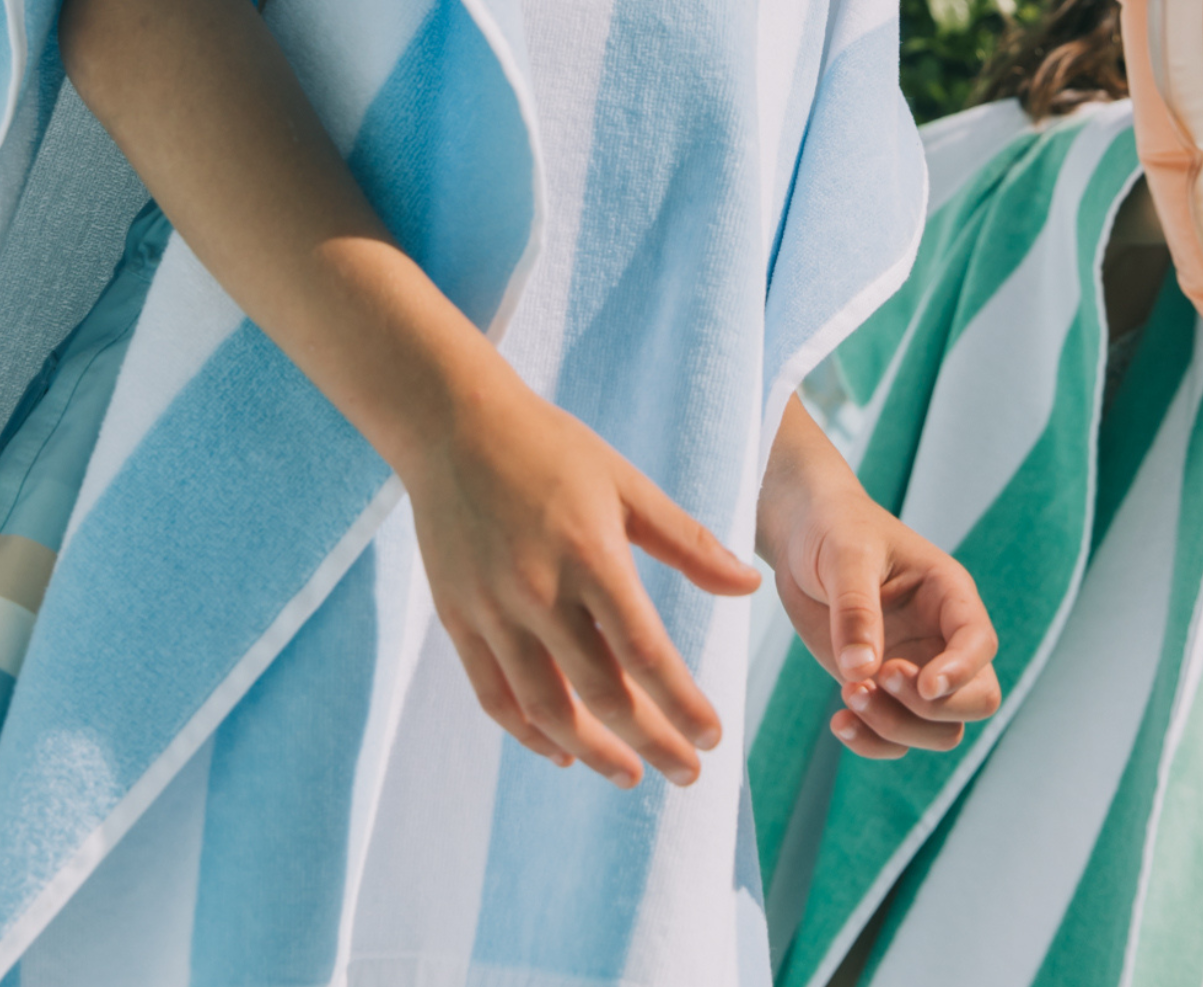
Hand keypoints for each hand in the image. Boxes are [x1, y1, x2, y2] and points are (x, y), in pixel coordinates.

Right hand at [402, 354, 759, 789]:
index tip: (712, 737)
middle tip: (688, 772)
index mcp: (590, 556)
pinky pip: (494, 695)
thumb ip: (687, 542)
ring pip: (544, 707)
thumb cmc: (552, 448)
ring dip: (591, 751)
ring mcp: (492, 610)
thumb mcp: (627, 484)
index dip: (680, 704)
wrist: (454, 426)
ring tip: (630, 775)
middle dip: (649, 741)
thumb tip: (748, 586)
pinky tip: (561, 751)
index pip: (644, 653)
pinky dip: (528, 734)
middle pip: (600, 692)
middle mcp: (539, 592)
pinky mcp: (458, 619)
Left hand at [759, 400, 1000, 760]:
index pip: (979, 644)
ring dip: (897, 727)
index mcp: (948, 595)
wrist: (802, 536)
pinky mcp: (882, 689)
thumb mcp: (846, 556)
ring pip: (939, 730)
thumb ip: (856, 609)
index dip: (962, 672)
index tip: (923, 684)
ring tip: (848, 695)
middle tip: (878, 678)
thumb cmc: (836, 528)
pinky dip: (873, 742)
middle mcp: (941, 638)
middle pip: (976, 699)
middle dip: (931, 708)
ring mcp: (914, 668)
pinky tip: (841, 722)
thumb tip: (862, 670)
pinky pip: (896, 737)